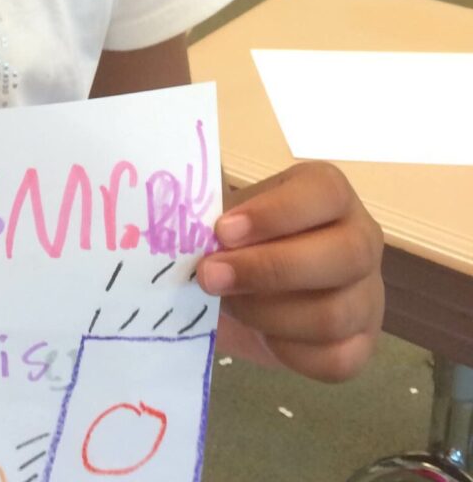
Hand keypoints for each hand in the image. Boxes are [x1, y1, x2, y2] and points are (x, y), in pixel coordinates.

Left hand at [197, 161, 384, 381]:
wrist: (246, 286)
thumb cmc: (236, 237)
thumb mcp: (225, 213)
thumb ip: (210, 213)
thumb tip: (185, 226)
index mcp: (329, 193)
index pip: (324, 193)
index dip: (274, 213)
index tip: (223, 231)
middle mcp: (361, 239)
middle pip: (344, 256)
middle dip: (268, 269)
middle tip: (210, 275)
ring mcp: (369, 296)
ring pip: (334, 314)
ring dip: (268, 313)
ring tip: (228, 304)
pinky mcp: (362, 345)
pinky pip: (335, 360)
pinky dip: (289, 351)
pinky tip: (260, 334)